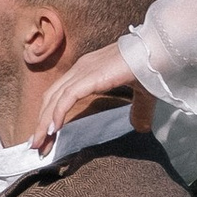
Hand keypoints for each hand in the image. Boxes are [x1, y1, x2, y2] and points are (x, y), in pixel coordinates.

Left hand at [29, 43, 148, 155]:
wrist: (159, 50)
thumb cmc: (152, 66)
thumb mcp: (142, 94)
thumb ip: (137, 109)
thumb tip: (139, 126)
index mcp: (88, 70)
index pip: (60, 94)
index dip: (50, 115)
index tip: (46, 137)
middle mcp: (80, 69)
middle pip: (51, 98)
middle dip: (41, 123)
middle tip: (36, 146)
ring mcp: (83, 71)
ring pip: (54, 99)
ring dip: (44, 123)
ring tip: (38, 145)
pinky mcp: (90, 76)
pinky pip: (67, 97)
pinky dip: (57, 114)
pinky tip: (53, 130)